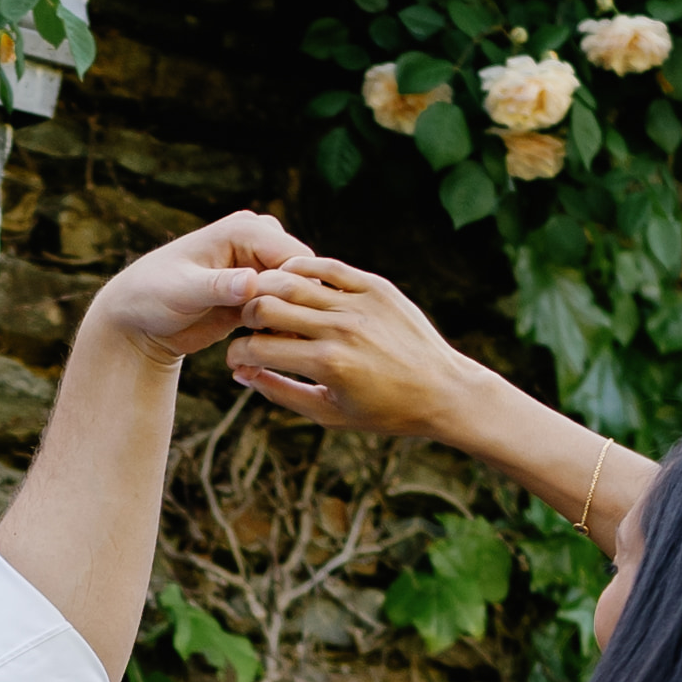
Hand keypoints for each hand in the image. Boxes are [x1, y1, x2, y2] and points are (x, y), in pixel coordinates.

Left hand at [92, 206, 300, 364]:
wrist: (137, 320)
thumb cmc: (151, 297)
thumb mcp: (182, 291)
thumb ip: (218, 287)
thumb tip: (250, 282)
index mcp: (244, 229)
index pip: (296, 257)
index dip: (298, 290)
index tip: (280, 323)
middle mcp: (258, 242)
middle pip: (302, 277)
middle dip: (294, 308)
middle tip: (274, 340)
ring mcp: (259, 268)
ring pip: (296, 297)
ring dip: (288, 322)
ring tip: (264, 345)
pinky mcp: (257, 294)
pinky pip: (283, 312)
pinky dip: (278, 330)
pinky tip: (260, 351)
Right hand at [228, 254, 477, 445]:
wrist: (444, 392)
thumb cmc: (386, 412)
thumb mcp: (329, 414)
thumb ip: (282, 393)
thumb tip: (243, 375)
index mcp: (327, 364)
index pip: (257, 348)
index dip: (236, 355)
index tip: (237, 361)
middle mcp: (340, 329)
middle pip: (266, 305)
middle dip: (246, 319)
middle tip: (250, 330)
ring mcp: (359, 304)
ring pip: (291, 280)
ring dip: (267, 290)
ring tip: (266, 304)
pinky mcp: (376, 287)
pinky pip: (327, 267)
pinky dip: (301, 269)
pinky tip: (290, 279)